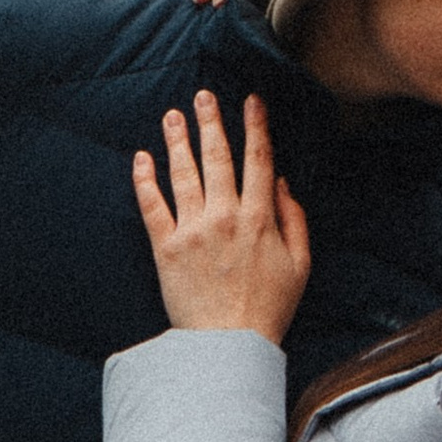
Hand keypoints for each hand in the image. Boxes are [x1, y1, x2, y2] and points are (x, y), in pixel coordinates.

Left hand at [132, 92, 310, 343]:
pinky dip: (145, 180)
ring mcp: (193, 230)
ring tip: (172, 116)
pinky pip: (152, 206)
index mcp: (259, 219)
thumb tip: (281, 183)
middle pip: (217, 158)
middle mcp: (224, 216)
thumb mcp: (300, 265)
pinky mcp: (166, 248)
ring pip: (183, 174)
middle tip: (203, 95)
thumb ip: (293, 220)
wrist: (228, 346)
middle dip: (211, 123)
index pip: (258, 161)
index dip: (255, 127)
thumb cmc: (268, 310)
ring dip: (177, 140)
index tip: (251, 101)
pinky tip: (142, 158)